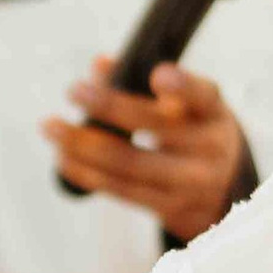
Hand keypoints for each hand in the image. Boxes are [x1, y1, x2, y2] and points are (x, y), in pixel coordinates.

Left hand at [42, 58, 247, 242]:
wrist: (221, 189)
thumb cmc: (190, 130)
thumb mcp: (182, 103)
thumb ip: (141, 80)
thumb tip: (101, 66)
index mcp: (212, 112)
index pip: (202, 95)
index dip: (182, 86)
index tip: (157, 75)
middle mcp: (208, 147)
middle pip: (155, 128)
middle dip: (109, 107)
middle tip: (73, 90)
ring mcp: (191, 182)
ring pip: (130, 163)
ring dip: (83, 145)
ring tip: (51, 127)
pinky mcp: (169, 207)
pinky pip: (121, 190)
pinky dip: (87, 173)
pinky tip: (64, 158)